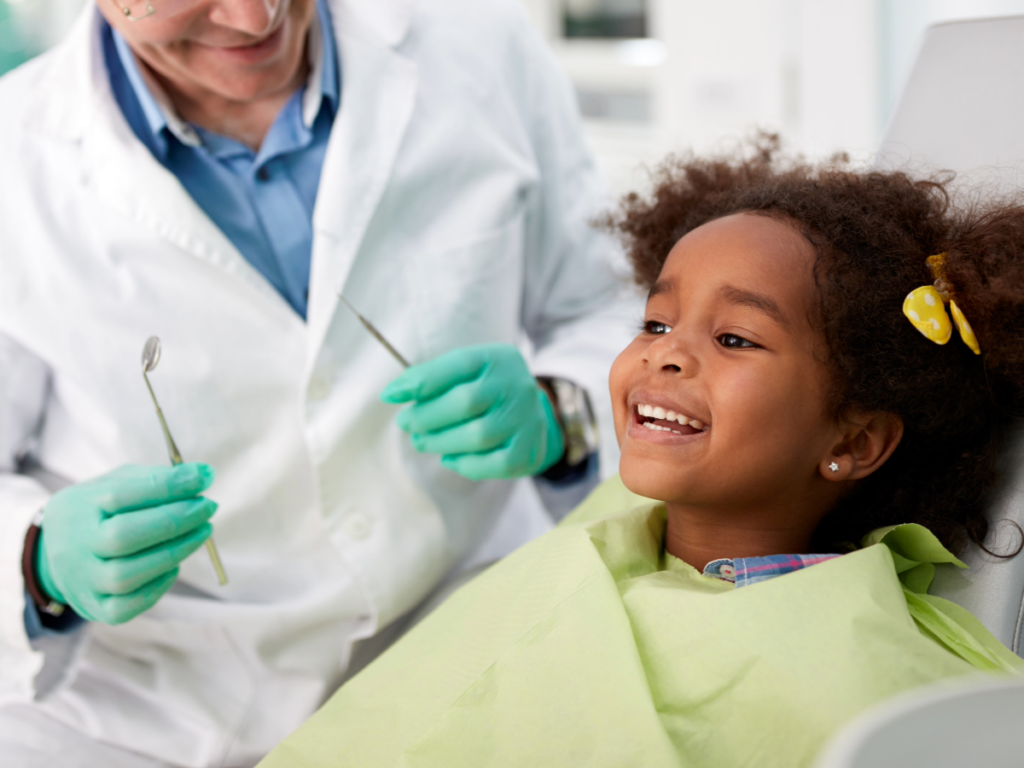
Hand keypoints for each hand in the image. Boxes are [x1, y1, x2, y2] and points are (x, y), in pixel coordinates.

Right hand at [36, 463, 216, 624]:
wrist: (57, 551)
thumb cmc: (100, 511)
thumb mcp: (116, 484)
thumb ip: (156, 479)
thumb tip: (203, 476)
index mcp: (78, 507)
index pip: (122, 495)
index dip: (168, 486)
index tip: (204, 476)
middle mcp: (75, 546)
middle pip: (124, 536)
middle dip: (175, 520)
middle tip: (208, 507)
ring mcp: (82, 581)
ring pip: (127, 575)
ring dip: (175, 551)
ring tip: (202, 532)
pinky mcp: (95, 607)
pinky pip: (128, 606)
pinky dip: (159, 585)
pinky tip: (175, 564)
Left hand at [380, 343, 564, 480]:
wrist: (533, 413)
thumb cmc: (485, 390)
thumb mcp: (465, 371)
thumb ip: (432, 377)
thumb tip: (392, 393)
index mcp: (495, 359)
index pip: (456, 365)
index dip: (420, 382)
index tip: (390, 395)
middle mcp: (515, 385)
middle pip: (464, 402)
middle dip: (426, 417)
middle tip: (406, 424)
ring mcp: (525, 419)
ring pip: (477, 436)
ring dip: (440, 442)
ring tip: (421, 441)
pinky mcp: (528, 450)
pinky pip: (494, 464)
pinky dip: (465, 464)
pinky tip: (449, 458)